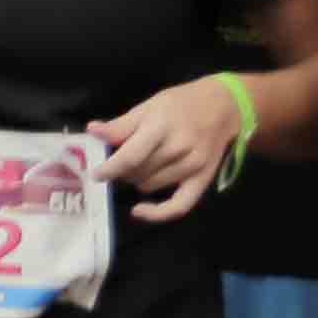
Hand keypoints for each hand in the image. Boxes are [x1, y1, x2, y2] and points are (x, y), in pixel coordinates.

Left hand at [97, 78, 236, 222]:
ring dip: (137, 180)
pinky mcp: (201, 181)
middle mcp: (178, 148)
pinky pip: (177, 207)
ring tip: (139, 167)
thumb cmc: (181, 104)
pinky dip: (156, 213)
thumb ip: (121, 124)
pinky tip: (139, 210)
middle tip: (121, 161)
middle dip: (122, 170)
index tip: (96, 173)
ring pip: (149, 186)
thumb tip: (92, 131)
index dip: (110, 168)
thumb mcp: (149, 106)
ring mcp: (192, 166)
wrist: (224, 107)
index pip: (130, 155)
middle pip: (138, 172)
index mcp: (162, 125)